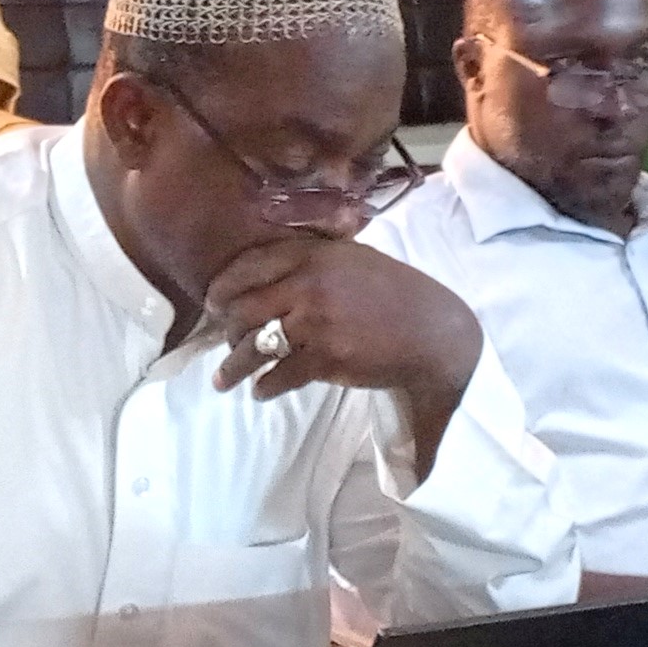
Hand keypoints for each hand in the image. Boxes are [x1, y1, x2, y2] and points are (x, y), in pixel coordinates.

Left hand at [207, 239, 481, 443]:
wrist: (435, 334)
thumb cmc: (394, 295)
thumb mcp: (352, 260)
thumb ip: (309, 262)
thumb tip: (262, 278)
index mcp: (314, 255)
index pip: (248, 266)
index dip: (222, 287)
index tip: (212, 303)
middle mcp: (310, 284)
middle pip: (242, 308)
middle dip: (226, 330)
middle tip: (224, 343)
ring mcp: (316, 321)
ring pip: (253, 345)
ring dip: (234, 367)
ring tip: (223, 380)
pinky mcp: (326, 357)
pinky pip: (278, 376)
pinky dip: (265, 387)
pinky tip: (261, 391)